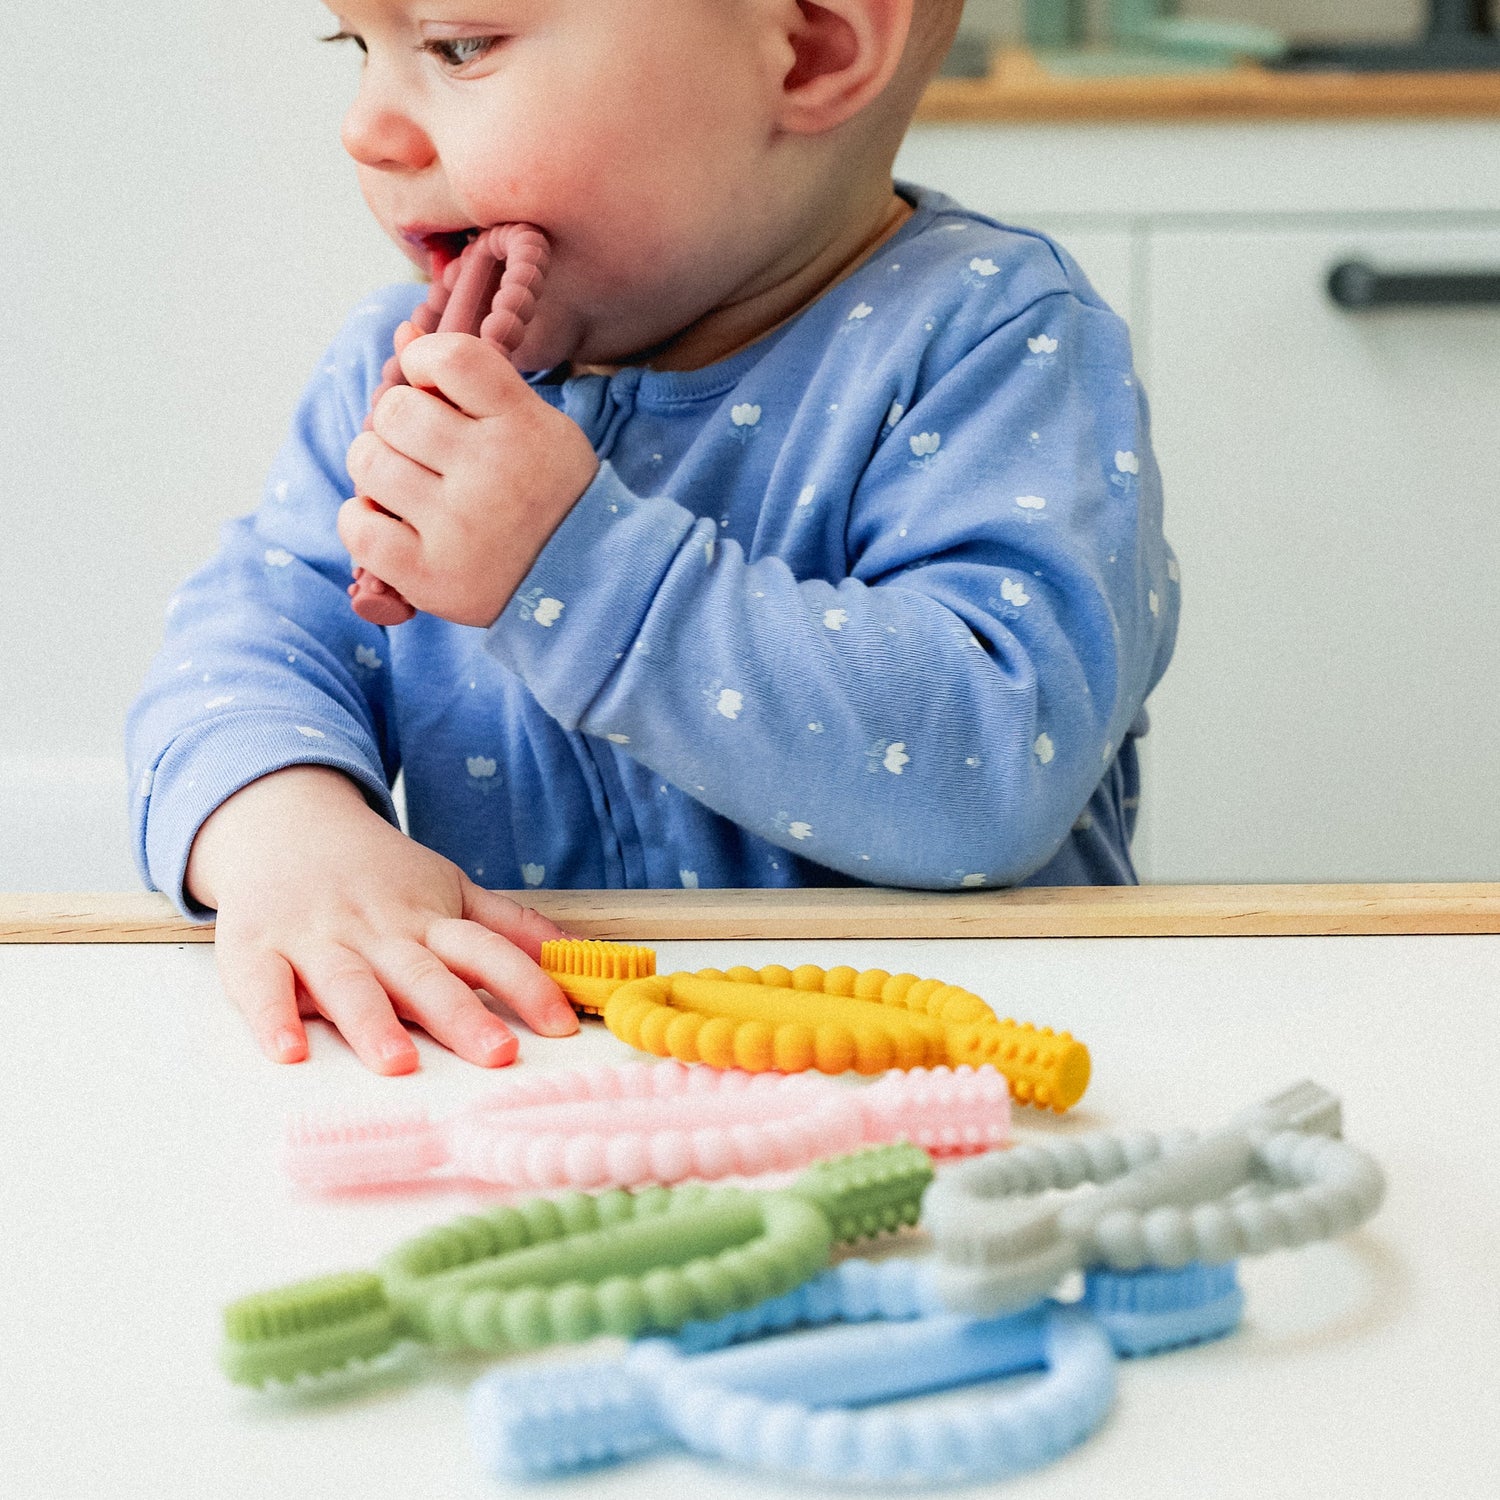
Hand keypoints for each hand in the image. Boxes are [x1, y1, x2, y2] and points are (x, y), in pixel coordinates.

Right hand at [185, 766, 579, 1073]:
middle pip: (424, 974)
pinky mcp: (256, 949)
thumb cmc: (375, 871)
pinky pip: (263, 986)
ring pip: (349, 983)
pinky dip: (272, 1017)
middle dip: (462, 1014)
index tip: (560, 1026)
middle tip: (496, 1053)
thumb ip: (505, 924)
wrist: (281, 821)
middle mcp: (377, 930)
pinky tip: (288, 1051)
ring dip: (374, 1022)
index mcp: (428, 918)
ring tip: (399, 1062)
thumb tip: (575, 952)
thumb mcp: (446, 886)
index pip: (486, 951)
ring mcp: (315, 939)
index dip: (526, 985)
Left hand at [337, 332, 598, 626]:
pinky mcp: (431, 576)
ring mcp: (459, 527)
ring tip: (404, 485)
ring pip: (368, 462)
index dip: (423, 362)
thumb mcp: (537, 428)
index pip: (448, 357)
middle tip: (418, 448)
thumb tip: (404, 332)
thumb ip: (474, 382)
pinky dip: (362, 519)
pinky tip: (388, 522)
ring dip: (376, 467)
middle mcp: (490, 472)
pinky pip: (359, 528)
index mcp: (523, 426)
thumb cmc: (553, 497)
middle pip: (396, 410)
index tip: (430, 387)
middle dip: (397, 423)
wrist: (592, 584)